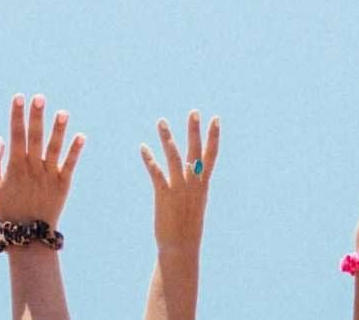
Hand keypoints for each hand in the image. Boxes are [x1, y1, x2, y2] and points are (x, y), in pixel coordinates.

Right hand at [0, 94, 85, 223]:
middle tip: (39, 98)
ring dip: (58, 130)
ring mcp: (48, 176)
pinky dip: (75, 152)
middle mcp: (32, 168)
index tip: (19, 97)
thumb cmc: (6, 207)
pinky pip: (70, 165)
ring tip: (63, 113)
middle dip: (36, 117)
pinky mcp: (63, 184)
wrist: (27, 234)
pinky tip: (81, 136)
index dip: (17, 116)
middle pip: (34, 138)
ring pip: (54, 149)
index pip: (15, 135)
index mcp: (14, 167)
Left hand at [140, 110, 219, 247]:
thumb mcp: (196, 204)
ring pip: (174, 158)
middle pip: (195, 152)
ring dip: (167, 138)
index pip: (211, 156)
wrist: (182, 246)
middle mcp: (193, 184)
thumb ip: (195, 188)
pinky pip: (156, 173)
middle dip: (194, 131)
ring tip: (161, 121)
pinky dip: (149, 159)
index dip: (213, 137)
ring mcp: (179, 189)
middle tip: (194, 112)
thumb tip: (195, 176)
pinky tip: (143, 147)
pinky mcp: (164, 195)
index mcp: (203, 185)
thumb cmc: (188, 227)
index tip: (215, 119)